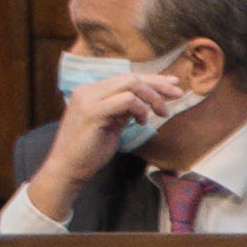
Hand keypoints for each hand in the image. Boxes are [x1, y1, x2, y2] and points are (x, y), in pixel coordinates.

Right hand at [24, 69, 175, 219]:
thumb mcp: (112, 123)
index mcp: (90, 91)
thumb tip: (148, 99)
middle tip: (178, 95)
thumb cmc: (90, 150)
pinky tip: (142, 122)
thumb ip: (125, 109)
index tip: (173, 84)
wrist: (68, 168)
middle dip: (158, 85)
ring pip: (130, 84)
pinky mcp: (92, 112)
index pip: (125, 78)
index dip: (152, 79)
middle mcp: (87, 90)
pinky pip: (126, 100)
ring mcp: (88, 99)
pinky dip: (140, 109)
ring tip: (162, 113)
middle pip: (131, 78)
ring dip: (152, 98)